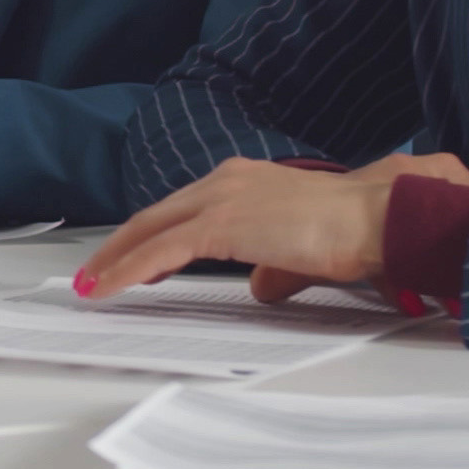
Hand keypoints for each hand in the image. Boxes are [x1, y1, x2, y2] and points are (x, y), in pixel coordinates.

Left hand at [75, 152, 468, 304]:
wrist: (374, 220)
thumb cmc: (353, 232)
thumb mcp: (303, 252)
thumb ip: (277, 268)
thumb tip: (262, 288)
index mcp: (245, 181)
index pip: (185, 209)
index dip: (154, 233)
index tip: (133, 256)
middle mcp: (226, 182)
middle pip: (157, 215)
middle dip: (123, 244)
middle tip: (97, 270)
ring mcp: (220, 201)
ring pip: (151, 231)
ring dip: (117, 259)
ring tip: (93, 283)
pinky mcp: (220, 226)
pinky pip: (160, 252)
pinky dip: (128, 269)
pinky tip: (109, 286)